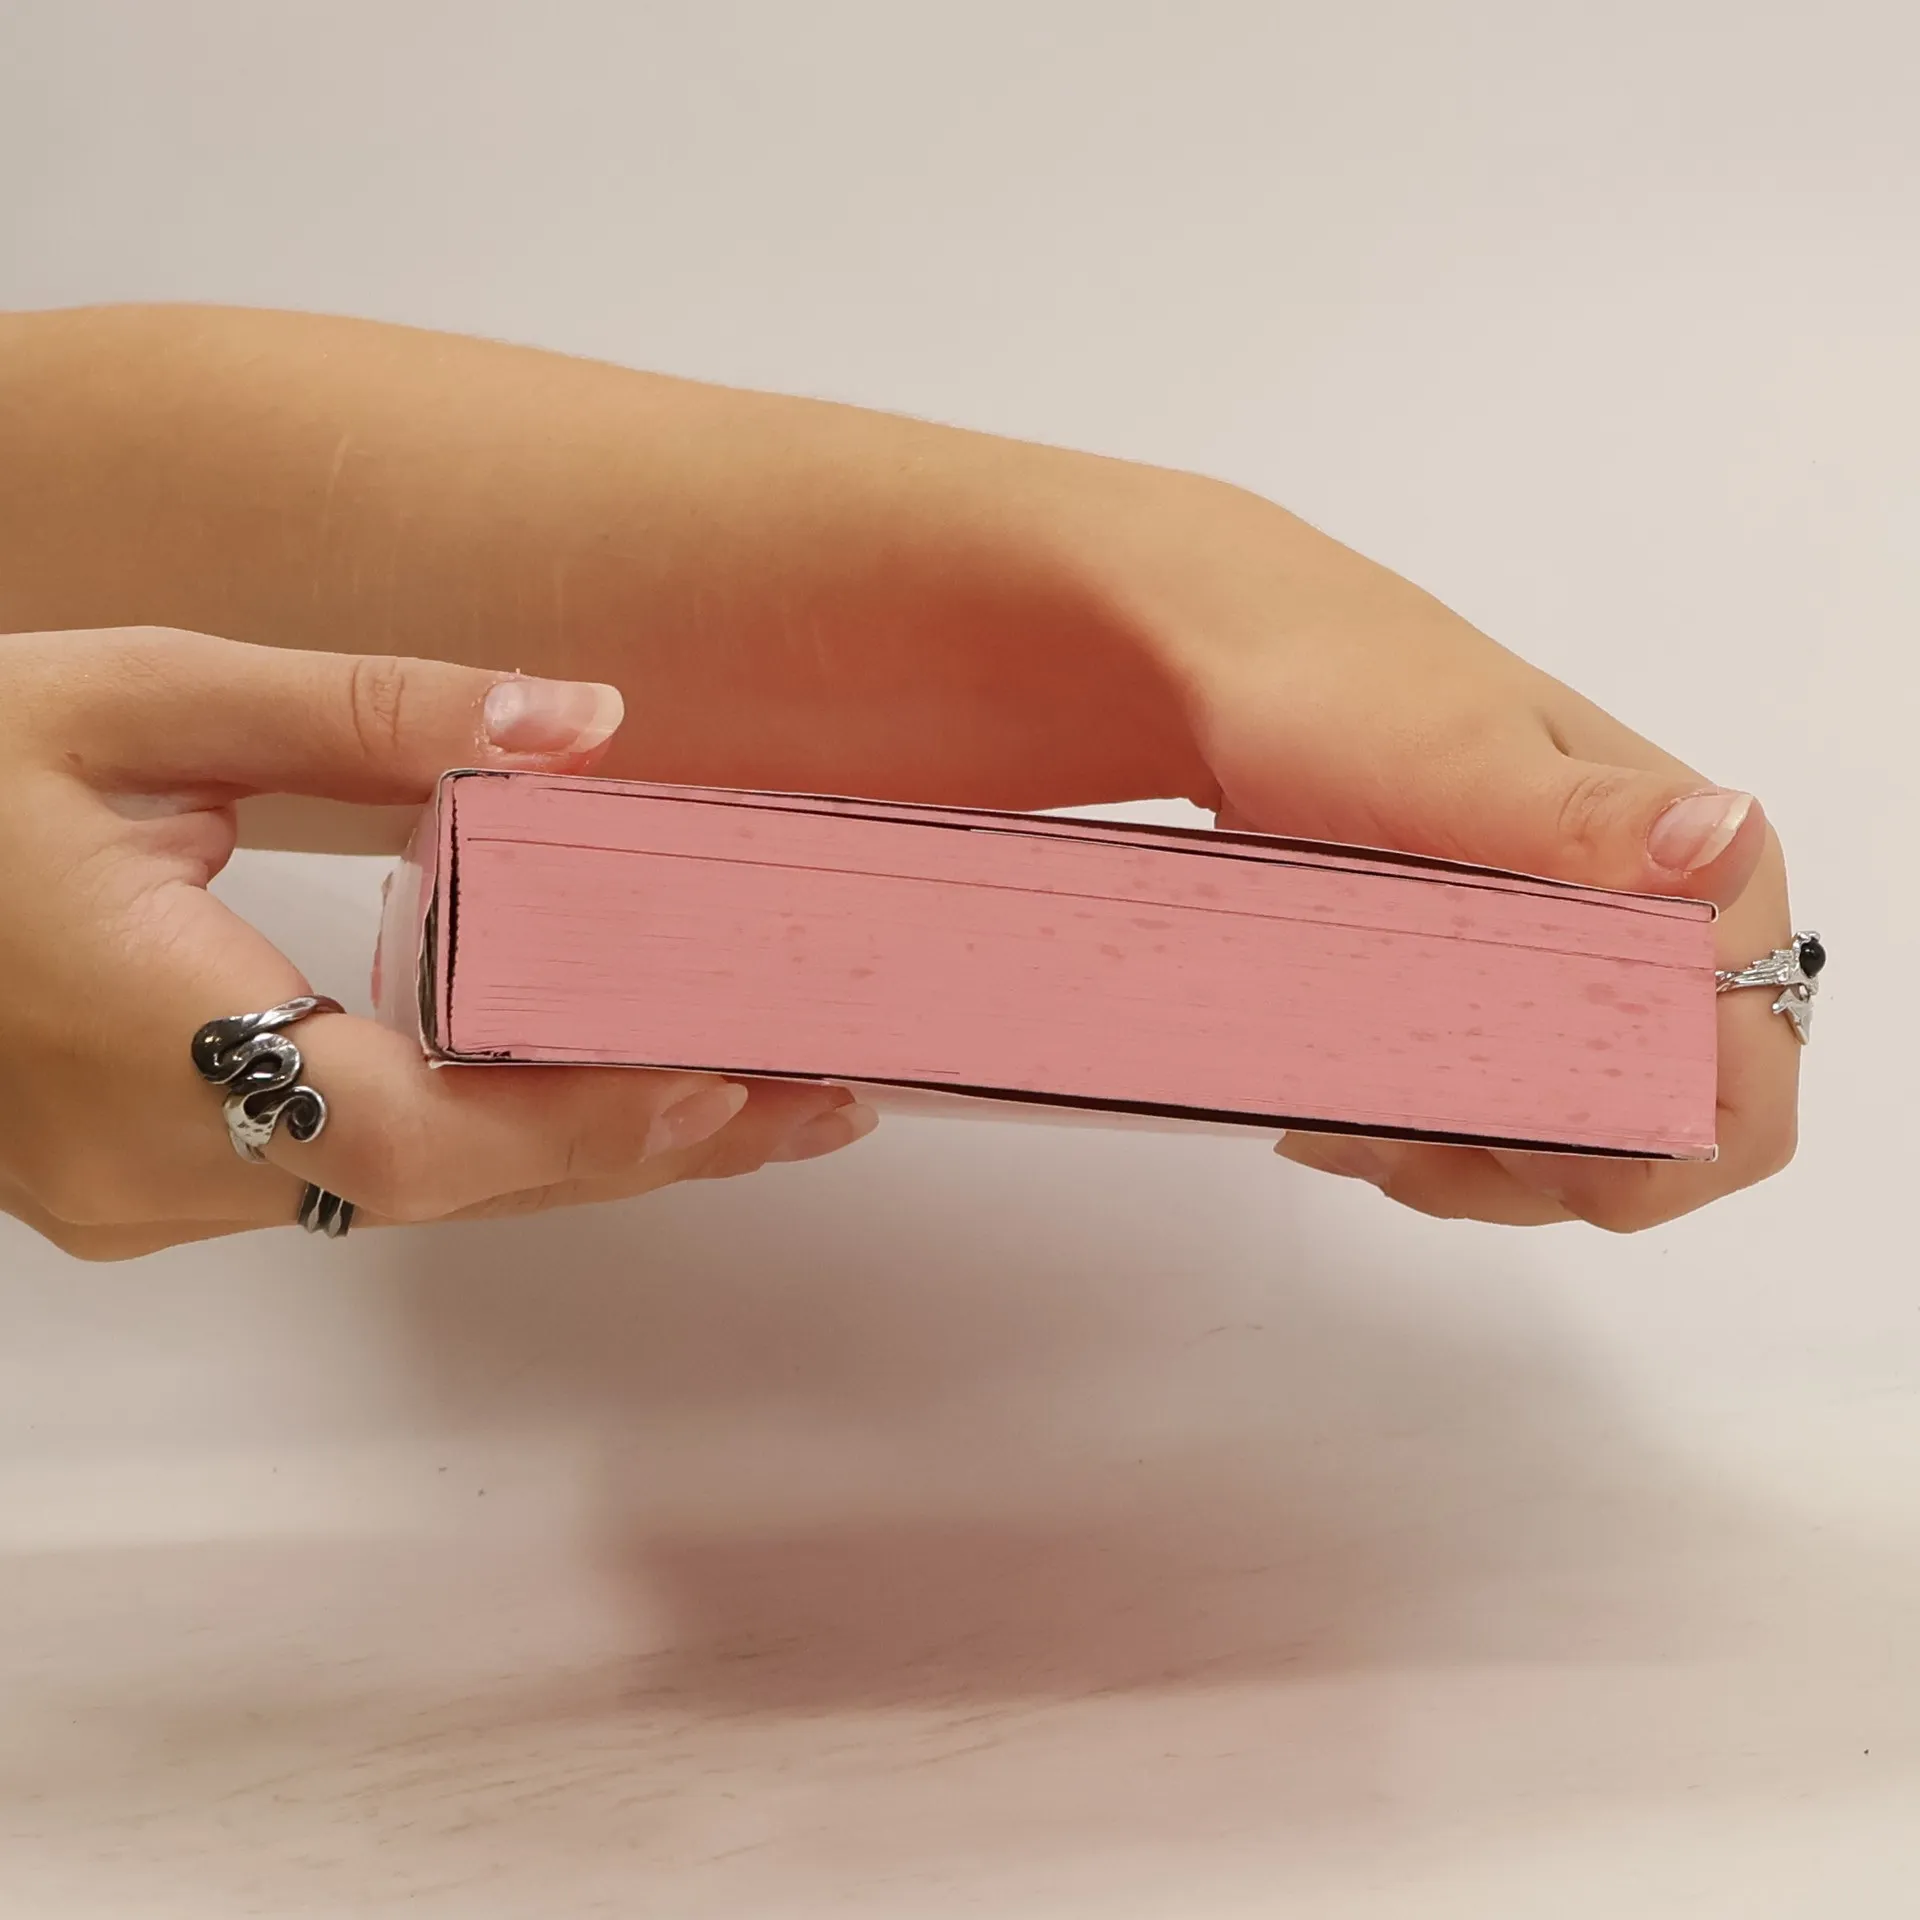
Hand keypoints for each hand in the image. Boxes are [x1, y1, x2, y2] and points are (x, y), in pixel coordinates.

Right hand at [0, 628, 875, 1260]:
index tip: (734, 1089)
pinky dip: (489, 1137)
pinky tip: (587, 1090)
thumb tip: (583, 721)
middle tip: (816, 1101)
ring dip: (578, 1149)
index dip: (578, 1124)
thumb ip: (367, 710)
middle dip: (637, 1147)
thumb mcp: (136, 699)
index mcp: (129, 1034)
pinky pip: (356, 1171)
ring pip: (408, 1192)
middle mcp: (140, 1158)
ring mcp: (137, 1191)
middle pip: (440, 1186)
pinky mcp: (142, 1178)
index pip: (403, 1132)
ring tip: (747, 1097)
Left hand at [1121, 482, 1797, 1229]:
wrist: (1245, 673)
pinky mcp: (1501, 996)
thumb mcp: (1455, 761)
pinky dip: (1416, 1132)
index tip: (1507, 1137)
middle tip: (1386, 1125)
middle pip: (1639, 1151)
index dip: (1636, 1157)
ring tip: (1341, 1116)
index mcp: (1700, 885)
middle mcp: (1660, 941)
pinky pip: (1488, 1117)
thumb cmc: (1347, 693)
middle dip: (1517, 1165)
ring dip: (1453, 1159)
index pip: (1735, 1104)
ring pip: (1558, 1151)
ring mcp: (1577, 976)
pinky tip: (1339, 1104)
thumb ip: (1586, 821)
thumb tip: (1722, 841)